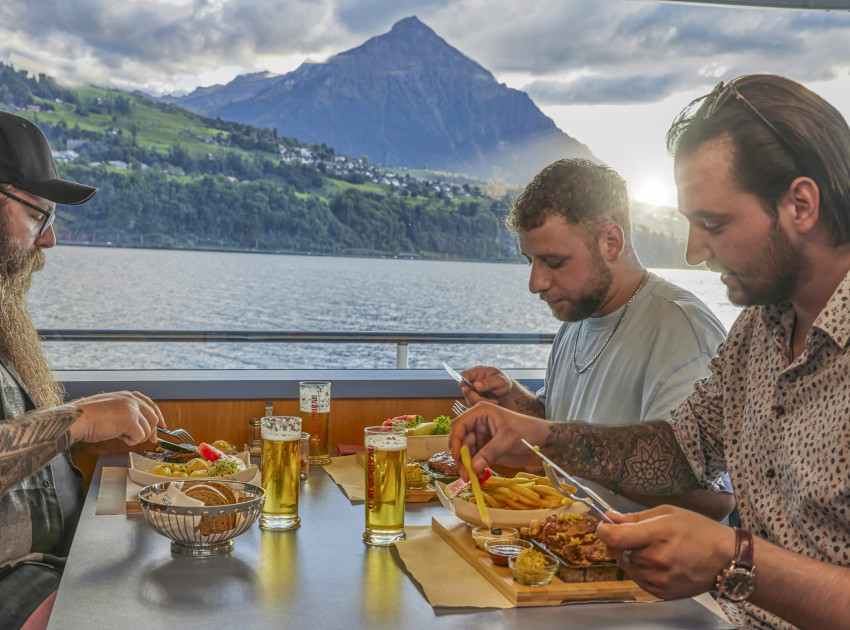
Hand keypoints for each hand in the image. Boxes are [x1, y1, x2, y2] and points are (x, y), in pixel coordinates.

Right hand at [68, 391, 165, 445]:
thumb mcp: (112, 410)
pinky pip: (140, 436)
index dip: (158, 416)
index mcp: (127, 396)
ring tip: (123, 436)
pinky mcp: (130, 419)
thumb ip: (127, 414)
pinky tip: (120, 438)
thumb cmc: (89, 418)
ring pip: (148, 428)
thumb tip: (141, 427)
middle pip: (153, 418)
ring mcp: (132, 409)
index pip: (150, 405)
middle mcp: (132, 400)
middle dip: (152, 431)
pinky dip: (131, 441)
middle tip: (150, 440)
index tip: (162, 425)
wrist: (77, 419)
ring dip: (137, 436)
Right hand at [448, 401, 549, 478]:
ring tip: (471, 478)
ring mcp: (481, 438)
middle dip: (460, 457)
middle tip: (465, 473)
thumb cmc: (528, 431)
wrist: (543, 442)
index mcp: (481, 413)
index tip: (456, 455)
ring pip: (465, 452)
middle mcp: (477, 424)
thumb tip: (473, 466)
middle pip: (460, 440)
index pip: (459, 425)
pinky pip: (474, 460)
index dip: (455, 440)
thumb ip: (490, 452)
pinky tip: (477, 476)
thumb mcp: (508, 439)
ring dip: (465, 465)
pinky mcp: (485, 450)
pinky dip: (473, 468)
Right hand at [460, 366, 511, 403]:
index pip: (464, 375)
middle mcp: (472, 382)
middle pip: (465, 390)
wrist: (507, 392)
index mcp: (477, 372)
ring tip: (494, 401)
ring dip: (481, 402)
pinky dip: (483, 406)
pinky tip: (493, 403)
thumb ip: (488, 382)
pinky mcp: (474, 400)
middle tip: (487, 399)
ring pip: (469, 399)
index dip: (463, 382)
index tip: (468, 389)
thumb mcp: (500, 381)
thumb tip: (475, 385)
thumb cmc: (503, 382)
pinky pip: (474, 405)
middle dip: (475, 397)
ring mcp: (472, 391)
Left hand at [596, 505, 735, 599]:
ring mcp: (657, 580)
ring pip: (625, 566)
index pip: (614, 538)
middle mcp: (655, 561)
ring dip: (628, 556)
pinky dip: (639, 569)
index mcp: (656, 536)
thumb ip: (635, 517)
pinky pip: (637, 579)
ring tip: (650, 548)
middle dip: (617, 541)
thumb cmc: (698, 530)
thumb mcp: (667, 513)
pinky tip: (656, 561)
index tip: (606, 525)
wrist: (726, 559)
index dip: (603, 530)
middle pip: (616, 552)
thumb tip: (610, 518)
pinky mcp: (660, 593)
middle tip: (631, 534)